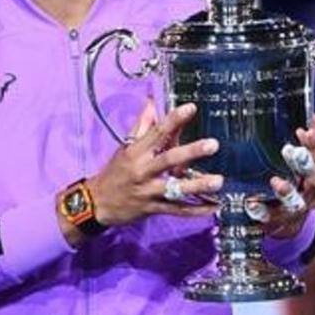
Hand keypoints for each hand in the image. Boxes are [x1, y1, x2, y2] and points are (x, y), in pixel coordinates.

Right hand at [86, 100, 223, 226]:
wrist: (96, 202)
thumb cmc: (114, 172)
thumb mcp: (124, 147)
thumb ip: (141, 126)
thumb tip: (152, 103)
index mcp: (135, 152)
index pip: (156, 132)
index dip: (173, 120)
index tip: (190, 109)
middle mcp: (142, 170)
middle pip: (168, 159)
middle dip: (191, 152)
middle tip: (212, 144)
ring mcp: (147, 191)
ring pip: (174, 188)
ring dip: (197, 185)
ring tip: (218, 180)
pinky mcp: (152, 209)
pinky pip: (177, 210)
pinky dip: (196, 210)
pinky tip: (214, 206)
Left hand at [255, 114, 314, 238]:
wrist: (289, 219)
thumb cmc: (300, 181)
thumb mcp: (309, 161)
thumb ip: (313, 141)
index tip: (305, 132)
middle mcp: (312, 193)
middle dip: (305, 166)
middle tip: (291, 151)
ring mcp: (296, 208)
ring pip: (296, 202)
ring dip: (287, 191)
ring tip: (276, 181)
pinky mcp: (277, 220)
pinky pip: (270, 217)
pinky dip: (261, 211)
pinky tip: (251, 203)